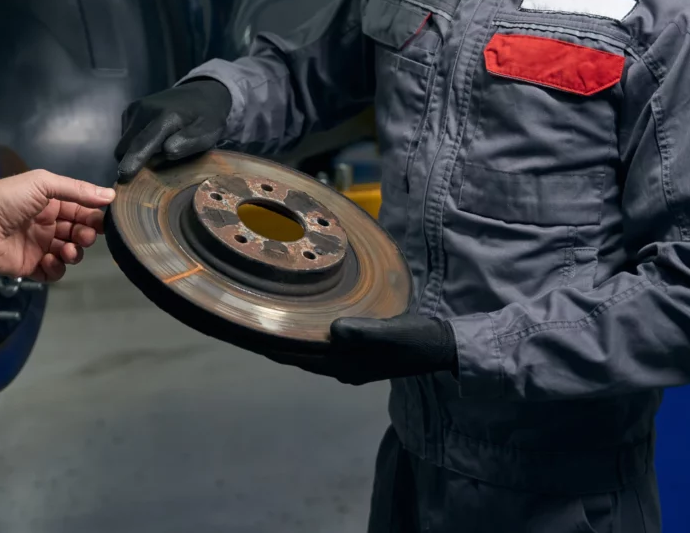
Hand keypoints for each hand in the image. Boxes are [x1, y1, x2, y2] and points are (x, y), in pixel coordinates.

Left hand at [0, 170, 115, 281]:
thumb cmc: (8, 200)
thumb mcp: (43, 184)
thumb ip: (77, 189)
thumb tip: (111, 195)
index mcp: (52, 204)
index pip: (82, 211)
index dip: (94, 217)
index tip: (102, 222)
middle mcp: (49, 225)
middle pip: (79, 234)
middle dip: (86, 236)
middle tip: (82, 237)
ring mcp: (40, 247)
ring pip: (70, 254)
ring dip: (74, 252)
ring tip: (65, 250)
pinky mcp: (31, 267)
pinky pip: (54, 272)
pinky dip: (57, 267)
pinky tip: (48, 259)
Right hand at [115, 79, 231, 182]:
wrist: (202, 94)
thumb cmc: (207, 119)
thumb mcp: (206, 135)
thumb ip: (186, 145)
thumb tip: (165, 152)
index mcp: (166, 116)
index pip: (143, 143)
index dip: (132, 161)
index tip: (123, 176)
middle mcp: (145, 109)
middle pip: (126, 146)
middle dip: (131, 162)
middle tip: (152, 169)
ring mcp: (136, 108)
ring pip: (124, 143)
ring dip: (134, 153)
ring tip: (157, 151)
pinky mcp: (131, 109)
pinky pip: (126, 135)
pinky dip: (135, 144)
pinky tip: (153, 141)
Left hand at [264, 314, 458, 385]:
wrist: (441, 346)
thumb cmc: (417, 339)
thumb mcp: (392, 333)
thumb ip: (364, 332)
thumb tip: (334, 330)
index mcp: (344, 366)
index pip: (299, 357)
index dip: (273, 347)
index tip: (248, 333)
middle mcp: (342, 369)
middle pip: (300, 356)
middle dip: (277, 342)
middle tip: (252, 321)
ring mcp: (351, 364)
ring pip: (312, 352)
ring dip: (293, 339)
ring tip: (272, 320)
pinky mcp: (360, 355)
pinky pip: (325, 348)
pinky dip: (311, 337)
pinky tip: (307, 322)